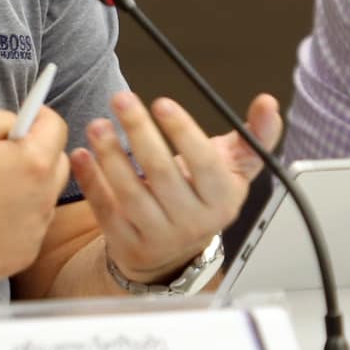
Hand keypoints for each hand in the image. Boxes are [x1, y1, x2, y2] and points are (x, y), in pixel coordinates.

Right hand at [0, 108, 71, 289]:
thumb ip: (3, 119)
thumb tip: (23, 124)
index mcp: (32, 163)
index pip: (57, 128)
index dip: (40, 117)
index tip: (25, 118)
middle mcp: (43, 200)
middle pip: (57, 165)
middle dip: (38, 153)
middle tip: (5, 154)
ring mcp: (34, 232)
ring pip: (43, 198)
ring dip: (27, 188)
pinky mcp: (21, 257)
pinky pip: (28, 227)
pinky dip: (14, 219)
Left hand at [74, 92, 282, 283]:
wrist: (176, 250)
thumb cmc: (204, 195)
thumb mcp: (235, 168)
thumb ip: (255, 135)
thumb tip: (268, 103)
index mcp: (221, 199)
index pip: (204, 163)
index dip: (183, 131)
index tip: (162, 102)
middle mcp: (191, 222)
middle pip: (163, 173)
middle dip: (139, 131)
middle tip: (122, 98)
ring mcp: (157, 235)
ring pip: (130, 193)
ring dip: (110, 155)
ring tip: (98, 124)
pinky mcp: (126, 242)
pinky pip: (105, 210)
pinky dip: (91, 181)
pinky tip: (81, 154)